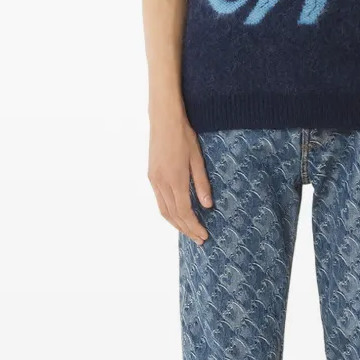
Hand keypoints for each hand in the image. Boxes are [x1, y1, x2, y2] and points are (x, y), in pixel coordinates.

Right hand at [148, 112, 212, 244]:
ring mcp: (154, 180)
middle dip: (186, 230)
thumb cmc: (184, 135)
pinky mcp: (151, 176)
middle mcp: (161, 183)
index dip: (194, 226)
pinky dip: (169, 212)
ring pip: (164, 210)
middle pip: (173, 215)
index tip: (204, 236)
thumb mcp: (197, 159)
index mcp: (175, 179)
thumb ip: (202, 184)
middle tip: (199, 240)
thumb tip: (208, 206)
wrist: (164, 119)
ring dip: (176, 224)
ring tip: (190, 232)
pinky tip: (178, 215)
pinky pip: (159, 201)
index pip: (184, 211)